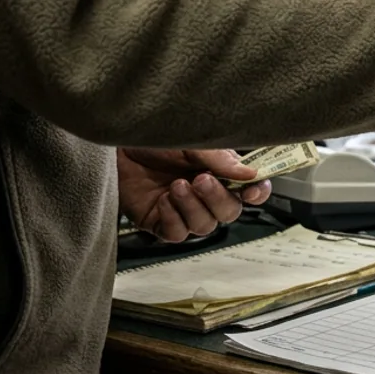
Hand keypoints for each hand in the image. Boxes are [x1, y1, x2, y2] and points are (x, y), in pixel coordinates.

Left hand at [117, 148, 270, 242]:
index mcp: (221, 172)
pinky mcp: (161, 223)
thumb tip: (251, 174)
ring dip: (192, 207)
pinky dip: (173, 218)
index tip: (251, 190)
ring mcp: (184, 210)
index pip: (251, 190)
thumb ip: (221, 160)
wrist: (116, 149)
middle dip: (217, 199)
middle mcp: (206, 194)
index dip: (257, 193)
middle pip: (229, 212)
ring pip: (204, 226)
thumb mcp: (192, 144)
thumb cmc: (153, 140)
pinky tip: (164, 200)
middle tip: (202, 179)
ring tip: (176, 186)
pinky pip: (177, 233)